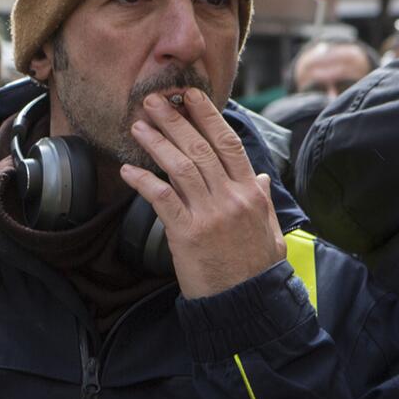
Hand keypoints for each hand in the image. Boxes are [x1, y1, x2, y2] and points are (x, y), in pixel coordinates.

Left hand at [120, 90, 285, 297]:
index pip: (228, 143)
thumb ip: (263, 200)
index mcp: (251, 192)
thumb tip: (261, 177)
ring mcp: (209, 214)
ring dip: (157, 142)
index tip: (190, 96)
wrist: (248, 302)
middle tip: (154, 100)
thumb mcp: (270, 229)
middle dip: (175, 120)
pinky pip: (162, 199)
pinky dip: (144, 181)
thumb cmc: (256, 268)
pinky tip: (128, 169)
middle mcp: (231, 197)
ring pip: (181, 167)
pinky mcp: (187, 234)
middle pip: (201, 148)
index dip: (208, 116)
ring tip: (139, 125)